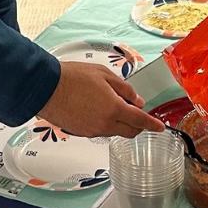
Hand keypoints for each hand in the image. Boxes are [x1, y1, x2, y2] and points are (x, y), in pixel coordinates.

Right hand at [38, 61, 163, 137]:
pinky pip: (101, 131)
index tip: (160, 127)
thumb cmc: (73, 77)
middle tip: (138, 114)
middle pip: (130, 131)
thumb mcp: (104, 74)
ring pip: (115, 132)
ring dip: (121, 123)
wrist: (47, 87)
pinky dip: (106, 123)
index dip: (152, 124)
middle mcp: (106, 124)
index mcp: (114, 109)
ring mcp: (93, 131)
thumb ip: (124, 88)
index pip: (140, 120)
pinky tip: (98, 109)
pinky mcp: (82, 133)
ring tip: (112, 105)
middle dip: (138, 125)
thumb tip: (137, 100)